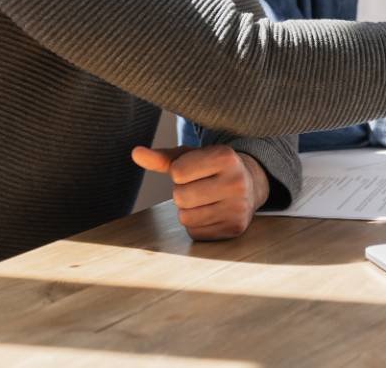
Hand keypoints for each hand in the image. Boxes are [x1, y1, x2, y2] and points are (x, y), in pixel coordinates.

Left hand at [132, 144, 269, 239]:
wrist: (250, 184)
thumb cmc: (212, 168)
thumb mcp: (191, 157)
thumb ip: (163, 158)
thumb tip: (135, 153)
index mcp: (226, 156)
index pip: (178, 172)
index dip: (180, 173)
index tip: (196, 170)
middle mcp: (236, 181)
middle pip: (181, 197)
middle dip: (183, 193)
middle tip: (201, 187)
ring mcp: (238, 207)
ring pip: (186, 217)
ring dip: (189, 210)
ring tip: (206, 200)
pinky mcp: (235, 228)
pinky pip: (195, 233)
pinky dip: (197, 225)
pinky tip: (212, 213)